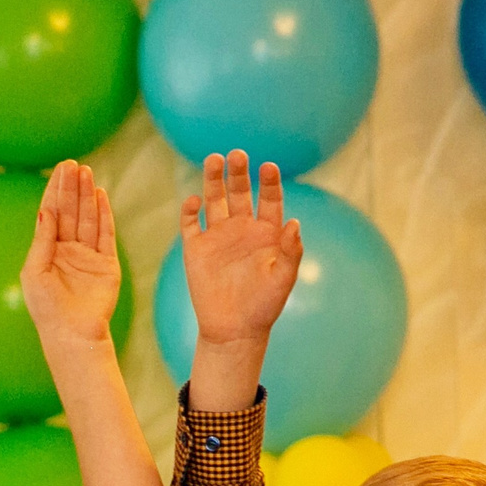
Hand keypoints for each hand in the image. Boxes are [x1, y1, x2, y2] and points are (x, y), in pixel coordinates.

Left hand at [21, 160, 121, 349]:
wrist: (72, 334)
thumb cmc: (46, 308)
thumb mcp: (35, 271)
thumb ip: (42, 239)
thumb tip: (45, 209)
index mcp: (48, 251)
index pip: (51, 214)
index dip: (55, 191)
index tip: (60, 170)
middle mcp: (68, 250)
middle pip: (70, 211)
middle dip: (71, 188)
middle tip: (74, 165)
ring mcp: (88, 256)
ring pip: (88, 218)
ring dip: (87, 195)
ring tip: (87, 172)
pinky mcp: (106, 264)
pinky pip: (105, 233)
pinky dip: (103, 214)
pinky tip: (100, 196)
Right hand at [178, 152, 301, 349]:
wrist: (234, 330)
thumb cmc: (264, 306)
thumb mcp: (284, 280)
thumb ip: (291, 251)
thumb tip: (294, 222)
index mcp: (266, 232)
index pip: (269, 198)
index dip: (269, 182)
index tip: (269, 168)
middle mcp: (242, 228)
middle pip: (239, 192)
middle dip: (238, 173)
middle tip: (237, 154)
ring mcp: (218, 236)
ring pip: (214, 199)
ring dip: (213, 180)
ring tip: (214, 159)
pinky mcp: (196, 248)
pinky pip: (190, 223)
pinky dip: (190, 210)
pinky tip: (194, 201)